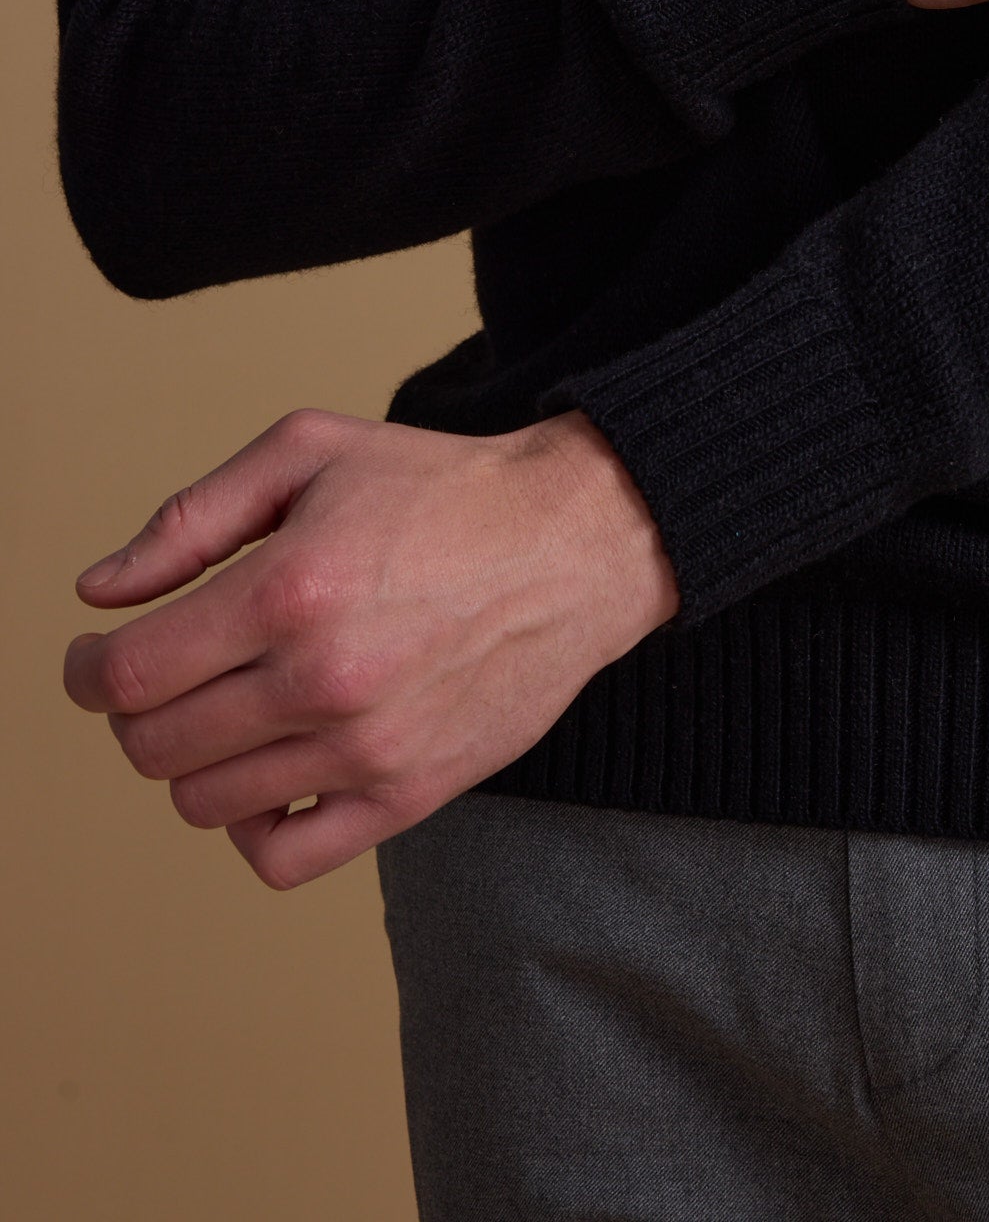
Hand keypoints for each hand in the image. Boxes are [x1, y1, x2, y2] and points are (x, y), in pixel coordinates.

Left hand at [63, 407, 676, 888]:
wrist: (575, 541)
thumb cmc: (442, 488)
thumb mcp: (310, 454)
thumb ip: (191, 519)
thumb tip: (99, 593)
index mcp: (290, 589)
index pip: (127, 676)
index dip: (86, 673)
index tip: (93, 660)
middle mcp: (323, 679)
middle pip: (154, 747)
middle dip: (132, 713)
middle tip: (162, 677)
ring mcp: (367, 748)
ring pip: (204, 803)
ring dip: (192, 760)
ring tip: (228, 709)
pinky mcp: (408, 795)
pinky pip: (283, 859)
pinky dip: (252, 828)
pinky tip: (270, 772)